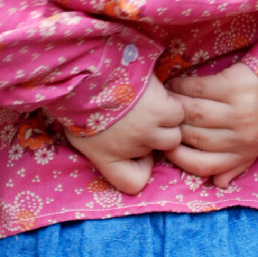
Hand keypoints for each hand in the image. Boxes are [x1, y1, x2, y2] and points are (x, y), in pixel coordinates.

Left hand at [65, 76, 185, 194]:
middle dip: (154, 136)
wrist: (87, 72)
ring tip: (150, 105)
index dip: (139, 169)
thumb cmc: (80, 102)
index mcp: (108, 159)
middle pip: (162, 152)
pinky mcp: (162, 110)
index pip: (133, 183)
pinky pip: (178, 113)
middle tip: (142, 117)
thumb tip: (119, 151)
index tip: (137, 154)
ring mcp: (149, 131)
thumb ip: (101, 150)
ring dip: (166, 121)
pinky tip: (156, 94)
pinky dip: (171, 104)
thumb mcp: (78, 135)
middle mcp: (132, 149)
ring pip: (174, 134)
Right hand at [166, 64, 257, 186]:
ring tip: (166, 102)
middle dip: (173, 128)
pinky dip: (181, 86)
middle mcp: (241, 135)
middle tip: (162, 119)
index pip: (203, 165)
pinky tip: (174, 85)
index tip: (166, 146)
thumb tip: (216, 183)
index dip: (178, 157)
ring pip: (193, 112)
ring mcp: (238, 110)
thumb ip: (236, 165)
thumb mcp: (256, 146)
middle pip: (194, 136)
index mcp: (243, 152)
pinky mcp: (234, 86)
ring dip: (174, 106)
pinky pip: (198, 88)